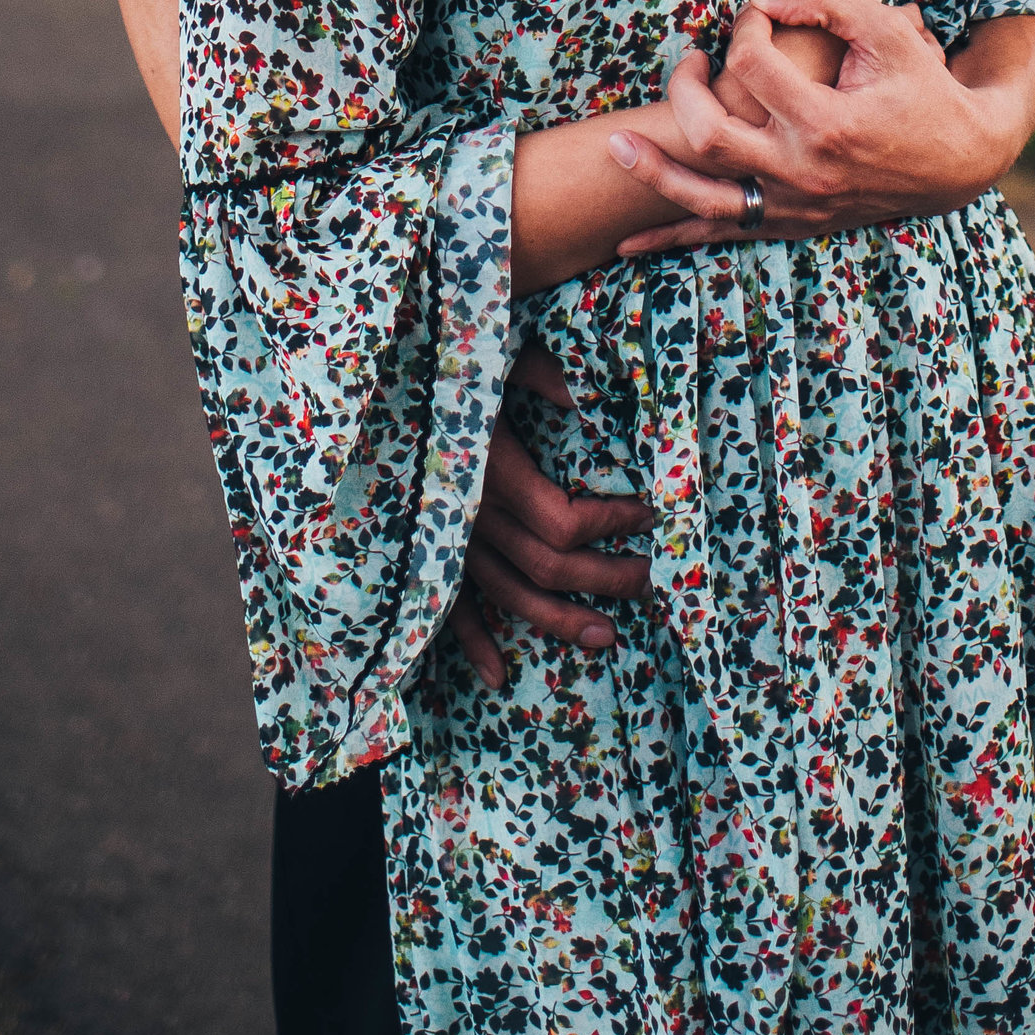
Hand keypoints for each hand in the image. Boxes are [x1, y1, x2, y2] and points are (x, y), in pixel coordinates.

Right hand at [448, 348, 651, 690]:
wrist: (384, 381)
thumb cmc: (451, 364)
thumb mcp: (504, 360)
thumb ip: (552, 378)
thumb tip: (602, 395)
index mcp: (493, 469)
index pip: (565, 521)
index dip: (613, 523)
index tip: (648, 512)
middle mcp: (470, 513)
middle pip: (548, 565)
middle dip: (606, 576)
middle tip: (649, 578)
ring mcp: (446, 538)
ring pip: (508, 594)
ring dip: (560, 620)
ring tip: (608, 636)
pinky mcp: (428, 548)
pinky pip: (450, 607)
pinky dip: (472, 644)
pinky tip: (499, 675)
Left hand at [606, 0, 1018, 252]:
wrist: (959, 161)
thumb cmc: (923, 89)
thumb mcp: (890, 32)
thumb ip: (830, 1)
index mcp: (827, 123)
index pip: (750, 66)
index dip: (743, 27)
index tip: (757, 16)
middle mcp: (803, 171)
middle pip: (708, 133)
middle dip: (683, 87)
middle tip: (694, 58)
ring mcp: (794, 204)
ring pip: (704, 198)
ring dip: (653, 173)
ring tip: (615, 146)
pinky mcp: (791, 222)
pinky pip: (721, 234)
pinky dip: (671, 236)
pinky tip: (625, 241)